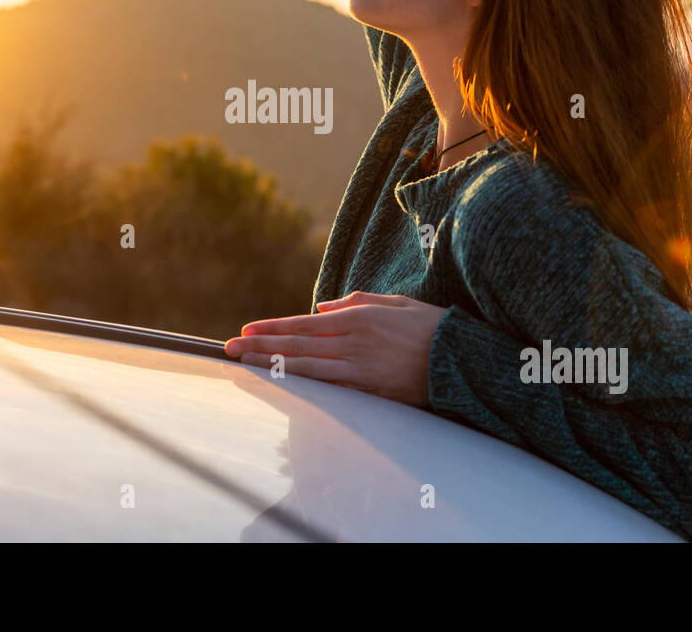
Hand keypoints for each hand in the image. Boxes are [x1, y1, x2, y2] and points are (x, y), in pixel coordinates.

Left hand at [223, 291, 448, 408]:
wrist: (463, 359)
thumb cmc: (432, 328)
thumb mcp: (395, 303)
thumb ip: (357, 302)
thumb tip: (323, 309)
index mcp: (358, 317)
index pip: (303, 323)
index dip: (272, 327)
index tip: (246, 331)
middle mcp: (352, 340)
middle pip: (296, 343)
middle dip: (259, 345)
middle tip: (229, 348)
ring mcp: (359, 366)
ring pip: (305, 365)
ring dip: (270, 364)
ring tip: (244, 364)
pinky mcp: (368, 388)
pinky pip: (327, 386)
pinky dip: (301, 384)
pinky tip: (281, 384)